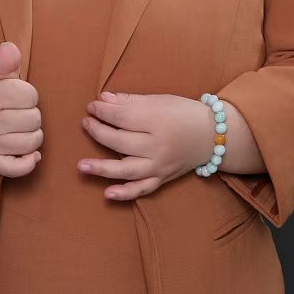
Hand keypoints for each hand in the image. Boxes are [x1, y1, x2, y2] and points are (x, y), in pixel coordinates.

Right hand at [0, 41, 43, 177]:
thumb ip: (5, 61)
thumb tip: (10, 48)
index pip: (30, 95)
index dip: (27, 93)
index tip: (15, 95)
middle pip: (35, 119)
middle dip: (30, 113)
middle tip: (15, 111)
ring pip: (33, 141)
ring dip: (32, 133)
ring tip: (19, 126)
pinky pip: (18, 169)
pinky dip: (29, 162)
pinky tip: (31, 153)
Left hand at [77, 91, 215, 200]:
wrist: (212, 135)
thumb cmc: (184, 113)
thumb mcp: (160, 100)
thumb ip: (131, 100)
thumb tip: (103, 99)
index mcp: (158, 120)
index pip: (122, 116)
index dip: (103, 111)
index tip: (92, 106)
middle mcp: (158, 146)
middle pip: (120, 141)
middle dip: (98, 131)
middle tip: (86, 122)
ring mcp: (160, 165)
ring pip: (127, 169)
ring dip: (102, 168)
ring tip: (81, 166)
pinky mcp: (163, 178)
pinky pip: (143, 189)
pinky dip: (125, 194)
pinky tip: (107, 194)